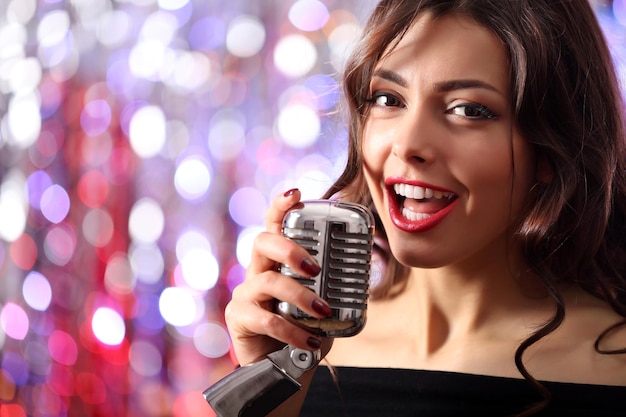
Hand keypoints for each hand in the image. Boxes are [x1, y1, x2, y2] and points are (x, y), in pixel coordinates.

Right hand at [225, 189, 332, 365]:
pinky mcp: (239, 318)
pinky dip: (292, 330)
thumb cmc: (302, 329)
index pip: (274, 226)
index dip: (281, 206)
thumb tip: (361, 272)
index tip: (296, 193)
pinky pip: (266, 319)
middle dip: (290, 249)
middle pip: (263, 242)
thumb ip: (331, 287)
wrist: (281, 369)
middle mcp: (257, 272)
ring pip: (268, 282)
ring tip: (322, 311)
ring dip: (300, 296)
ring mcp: (245, 294)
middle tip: (315, 267)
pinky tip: (310, 341)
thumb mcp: (320, 304)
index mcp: (276, 262)